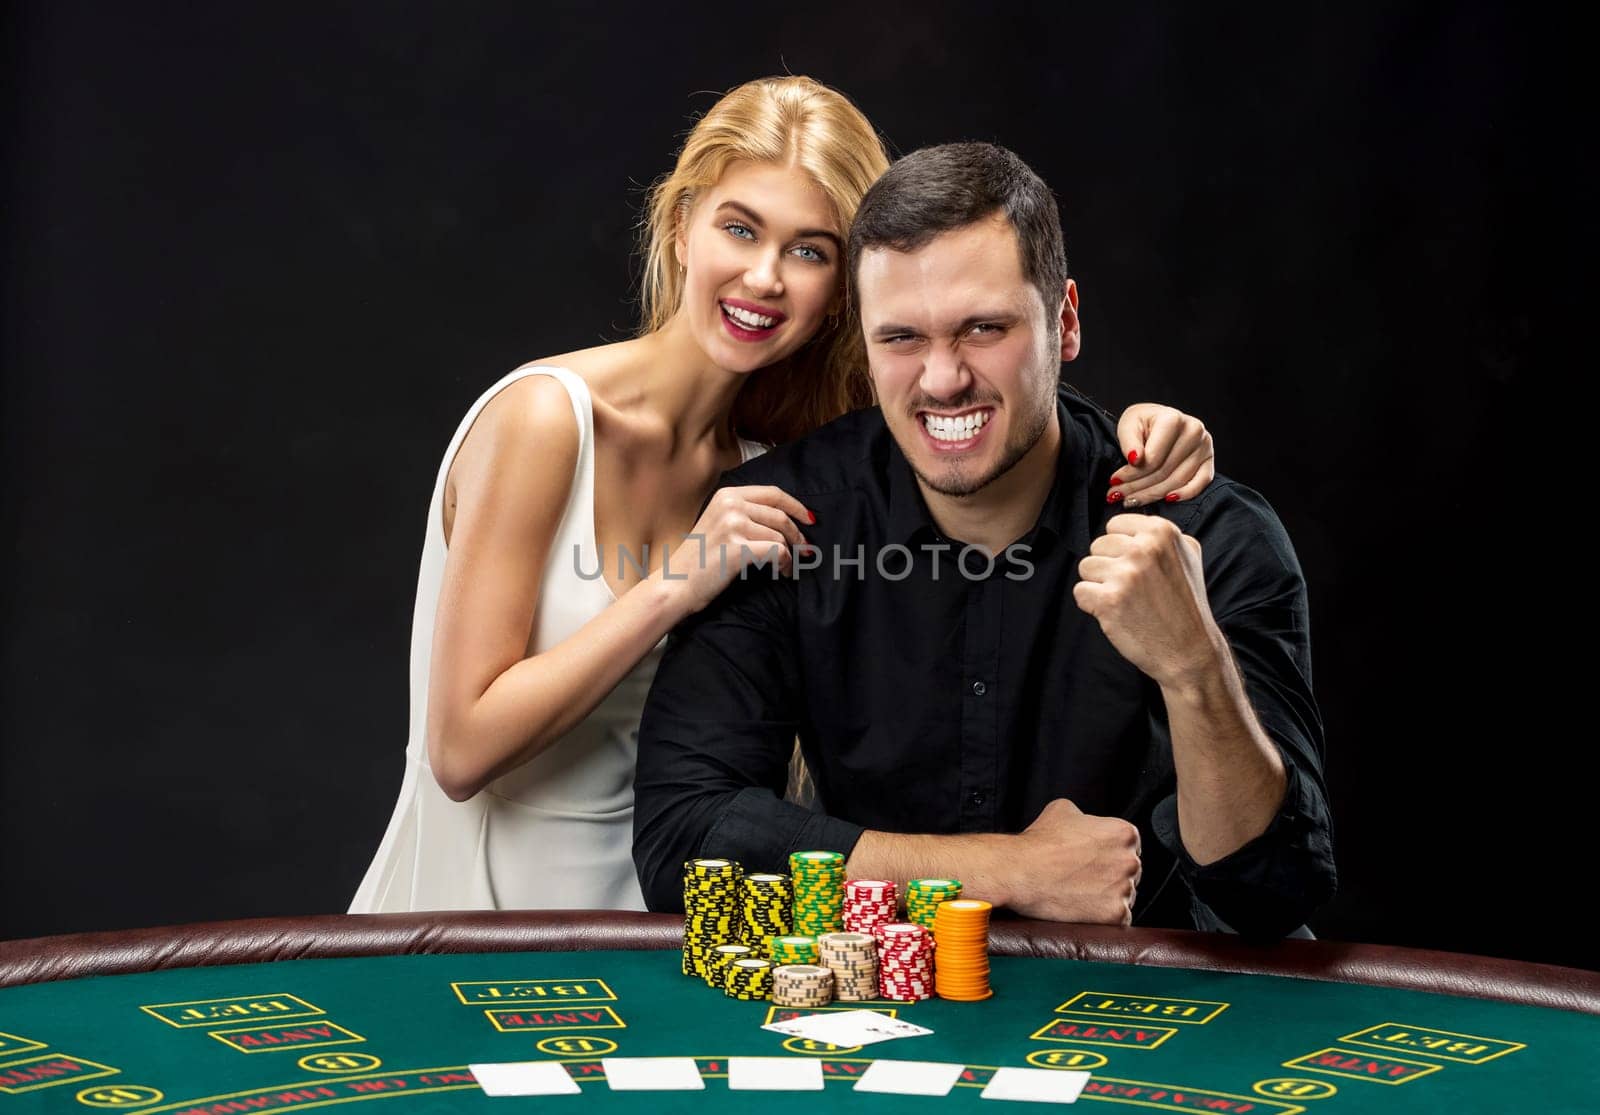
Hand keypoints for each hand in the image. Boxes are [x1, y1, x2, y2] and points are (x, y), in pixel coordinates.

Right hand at [667, 485, 812, 612]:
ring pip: (780, 536)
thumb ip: (745, 514)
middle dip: (798, 535)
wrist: (675, 584)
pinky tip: (781, 572)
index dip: (796, 506)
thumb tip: (786, 520)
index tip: (809, 519)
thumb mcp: (718, 523)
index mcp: (727, 495)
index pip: (773, 493)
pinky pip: (777, 552)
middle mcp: (730, 505)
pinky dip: (784, 563)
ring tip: (787, 567)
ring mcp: (733, 525)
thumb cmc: (699, 560)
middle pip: (781, 515)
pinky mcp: (737, 548)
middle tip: (805, 551)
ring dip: (790, 554)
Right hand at [1005, 799, 1141, 924]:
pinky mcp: (1116, 915)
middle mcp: (1130, 860)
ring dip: (1108, 897)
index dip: (1109, 854)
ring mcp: (1125, 889)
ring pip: (1125, 896)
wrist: (1020, 872)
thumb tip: (1088, 823)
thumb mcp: (1063, 810)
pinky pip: (1119, 919)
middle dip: (1111, 875)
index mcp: (1125, 833)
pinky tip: (1082, 907)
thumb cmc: (1039, 841)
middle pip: (1130, 872)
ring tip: (1079, 892)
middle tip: (1084, 877)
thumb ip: (1087, 816)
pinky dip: (1103, 917)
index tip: (1093, 861)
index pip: (1129, 847)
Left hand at [1073, 514, 1221, 687]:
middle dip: (1109, 567)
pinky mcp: (1109, 600)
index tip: (1139, 568)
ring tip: (1127, 601)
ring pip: (1085, 567)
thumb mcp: (1187, 555)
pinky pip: (1080, 592)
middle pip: (1097, 546)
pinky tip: (1117, 614)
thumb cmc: (1185, 604)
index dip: (1120, 549)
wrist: (1190, 651)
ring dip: (1100, 586)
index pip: (1114, 526)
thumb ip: (1159, 534)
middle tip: (1135, 589)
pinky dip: (1092, 605)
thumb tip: (1126, 524)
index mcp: (1162, 532)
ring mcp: (1125, 574)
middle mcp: (1143, 549)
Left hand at [1109, 404, 1215, 507]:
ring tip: (1130, 500)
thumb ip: (1129, 441)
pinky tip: (1167, 499)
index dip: (1131, 474)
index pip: (1152, 459)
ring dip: (1152, 495)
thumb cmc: (1143, 423)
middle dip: (1137, 487)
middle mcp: (1193, 431)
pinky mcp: (1209, 460)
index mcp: (1173, 419)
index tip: (1114, 482)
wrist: (1160, 421)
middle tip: (1116, 496)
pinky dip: (1184, 494)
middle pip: (1164, 472)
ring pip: (1177, 481)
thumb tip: (1135, 460)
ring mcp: (1204, 446)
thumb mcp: (1129, 424)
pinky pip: (1199, 483)